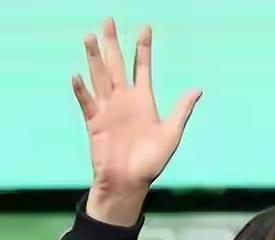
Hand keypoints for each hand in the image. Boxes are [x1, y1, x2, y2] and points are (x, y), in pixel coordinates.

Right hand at [73, 19, 200, 225]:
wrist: (129, 184)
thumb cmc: (151, 163)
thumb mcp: (171, 134)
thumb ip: (181, 110)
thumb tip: (198, 90)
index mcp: (143, 100)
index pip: (142, 67)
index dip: (143, 48)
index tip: (145, 27)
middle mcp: (124, 100)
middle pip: (116, 65)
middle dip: (112, 43)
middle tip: (108, 20)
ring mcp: (107, 110)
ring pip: (99, 77)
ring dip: (94, 58)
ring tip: (90, 37)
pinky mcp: (94, 123)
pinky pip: (86, 103)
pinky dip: (81, 90)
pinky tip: (77, 75)